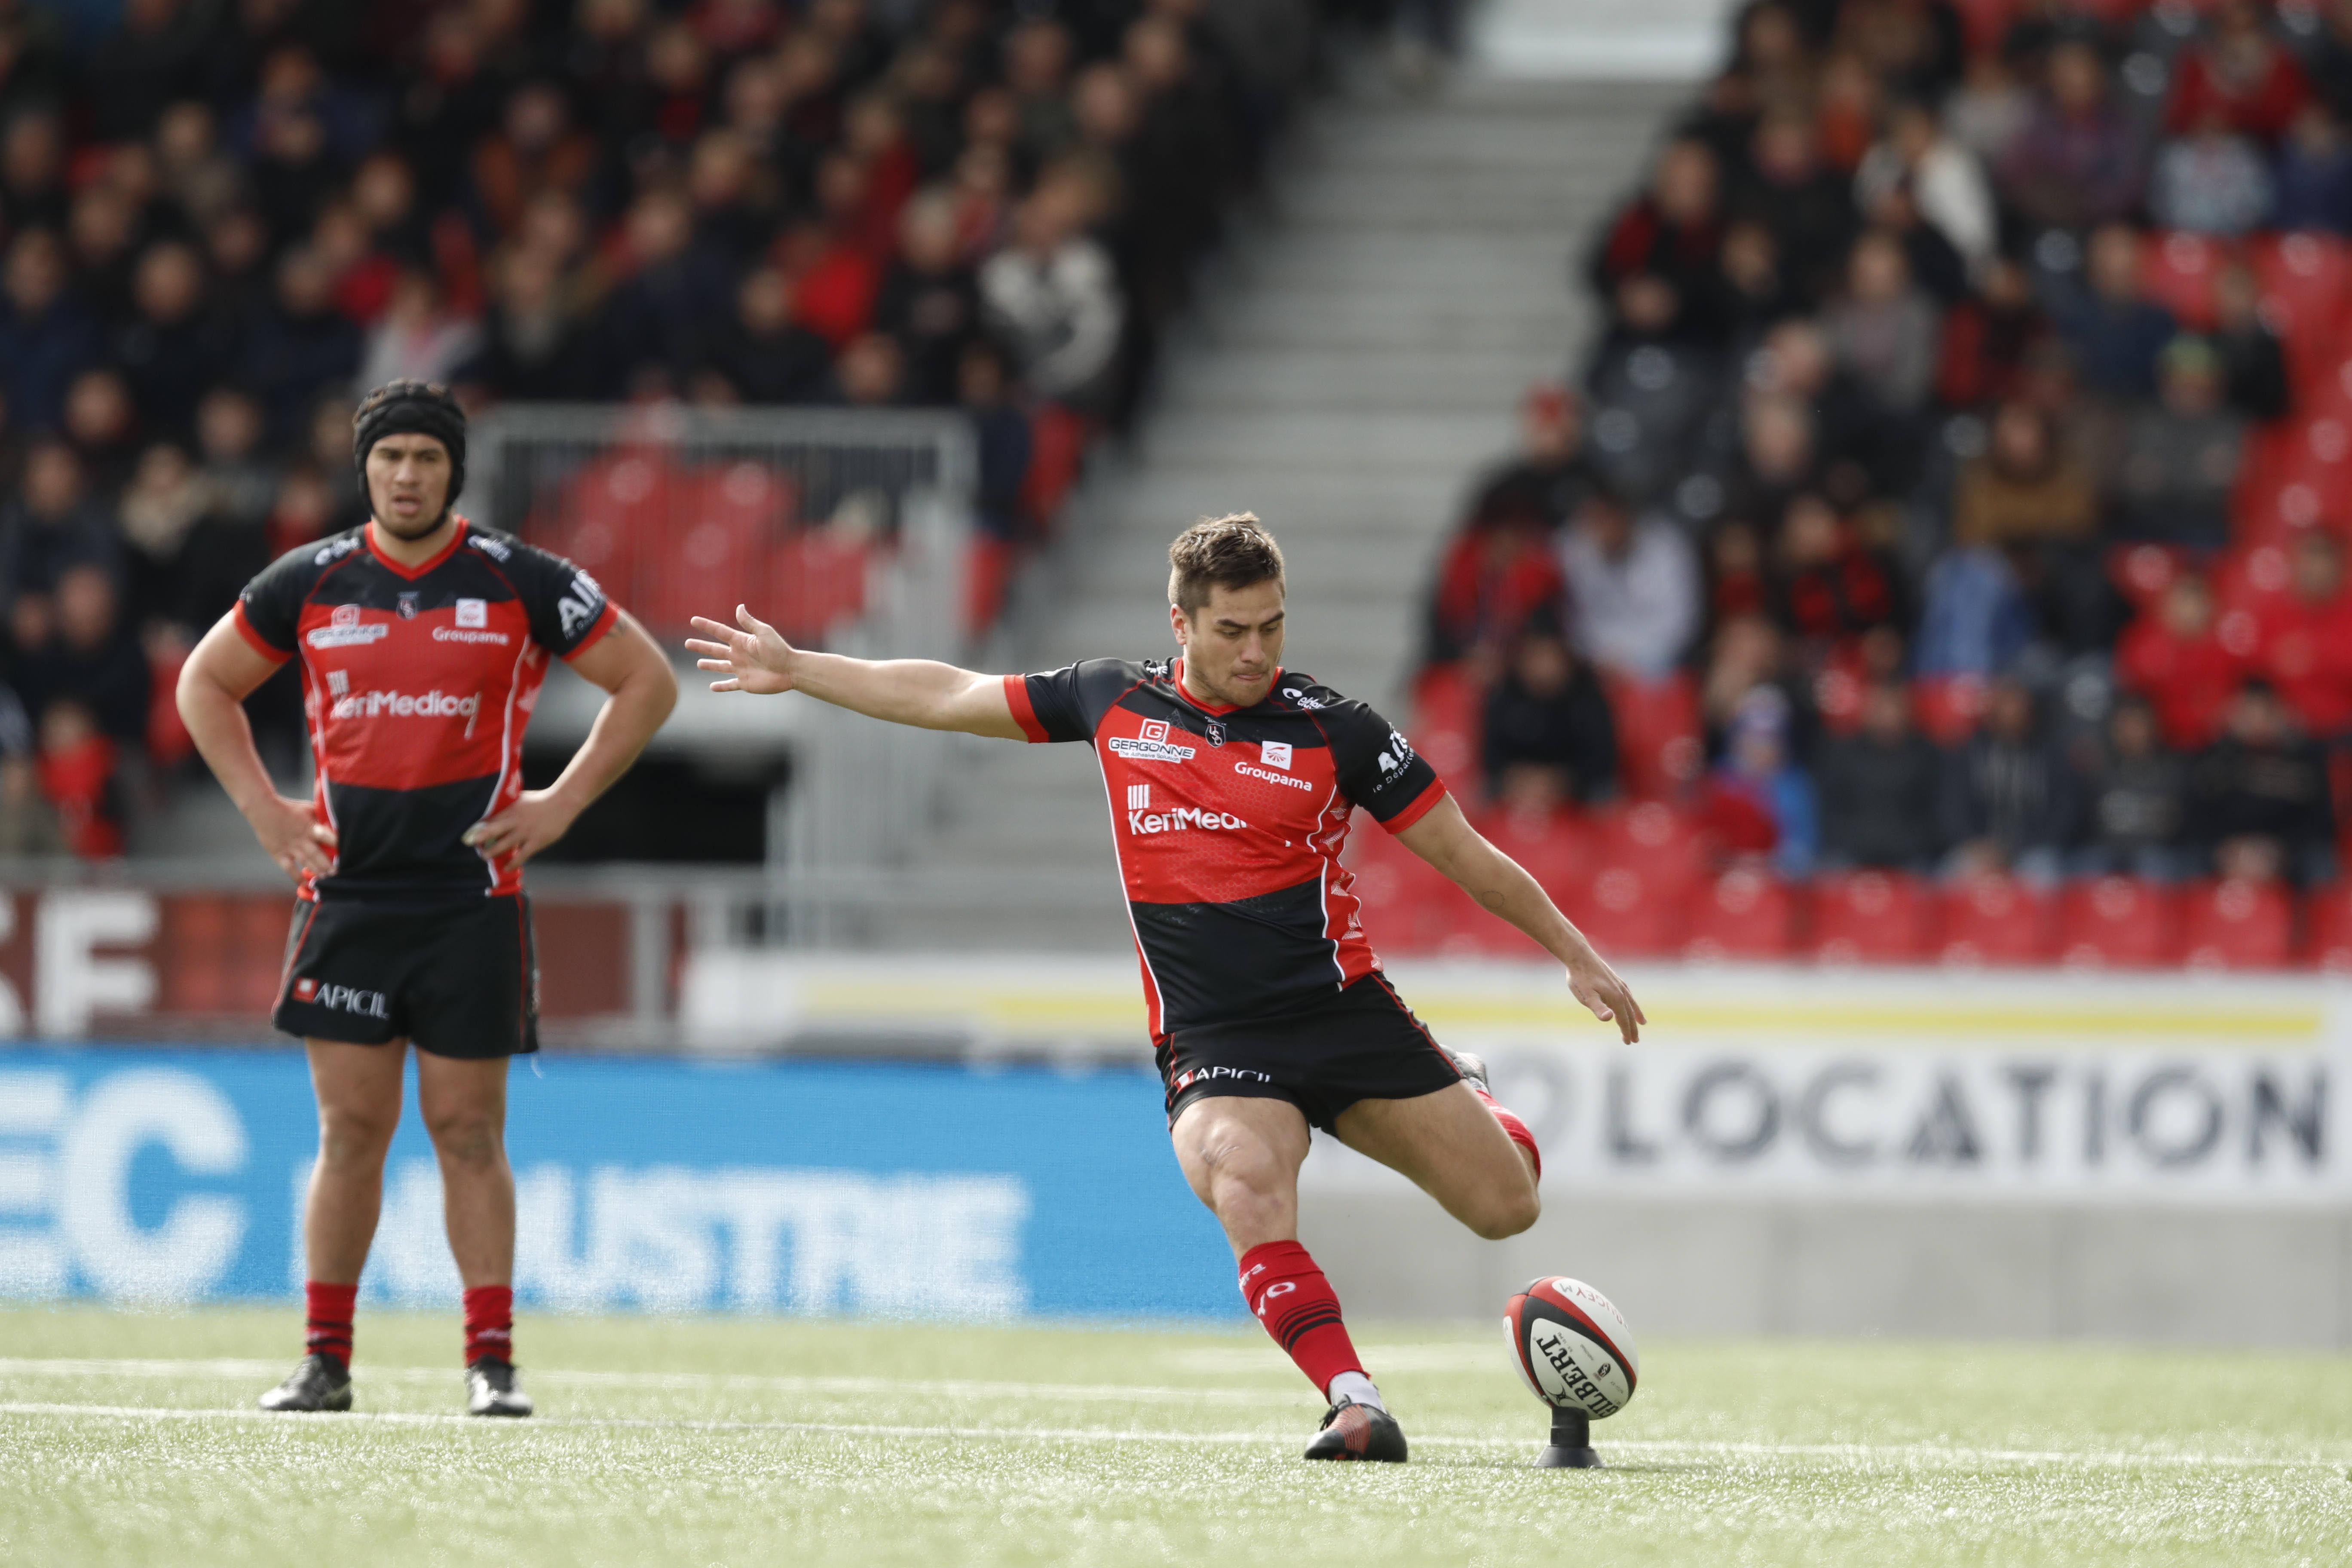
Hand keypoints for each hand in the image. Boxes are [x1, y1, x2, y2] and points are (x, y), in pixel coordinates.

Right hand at [246, 794, 335, 881]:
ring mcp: (291, 848)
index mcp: (311, 828)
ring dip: (317, 872)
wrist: (263, 809)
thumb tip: (334, 822)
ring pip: (307, 862)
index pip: (328, 837)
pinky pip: (289, 869)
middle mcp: (302, 840)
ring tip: (328, 880)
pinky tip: (305, 884)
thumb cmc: (289, 807)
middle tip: (338, 874)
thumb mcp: (309, 808)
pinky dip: (297, 877)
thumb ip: (321, 817)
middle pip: (318, 854)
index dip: (337, 845)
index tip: (348, 853)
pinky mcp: (279, 854)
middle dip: (329, 865)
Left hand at [462, 789, 579, 864]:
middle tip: (472, 846)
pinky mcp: (536, 842)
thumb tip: (498, 808)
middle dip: (481, 839)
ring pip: (505, 845)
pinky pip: (521, 855)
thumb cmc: (542, 799)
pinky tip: (507, 867)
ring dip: (493, 852)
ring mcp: (526, 832)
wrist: (563, 803)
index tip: (470, 835)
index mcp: (511, 809)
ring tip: (484, 857)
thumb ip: (510, 804)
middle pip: (493, 831)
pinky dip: (513, 862)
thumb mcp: (522, 798)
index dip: (479, 828)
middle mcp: (516, 821)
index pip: (491, 820)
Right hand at [685, 606, 797, 694]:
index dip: (706, 626)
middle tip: (687, 643)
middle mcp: (739, 654)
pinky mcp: (744, 683)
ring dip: (709, 665)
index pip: (720, 632)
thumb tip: (739, 606)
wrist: (790, 670)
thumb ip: (749, 623)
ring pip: (720, 666)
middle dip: (701, 646)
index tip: (693, 620)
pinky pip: (730, 685)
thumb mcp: (764, 633)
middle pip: (715, 649)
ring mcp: (740, 669)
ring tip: (699, 664)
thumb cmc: (779, 650)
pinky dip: (721, 686)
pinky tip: (712, 687)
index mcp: (741, 641)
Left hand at [1564, 943, 1645, 1044]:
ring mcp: (1619, 984)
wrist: (1579, 955)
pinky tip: (1630, 1003)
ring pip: (1631, 1003)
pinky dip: (1632, 1002)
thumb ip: (1598, 1008)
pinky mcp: (1615, 979)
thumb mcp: (1586, 995)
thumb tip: (1610, 1018)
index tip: (1628, 1042)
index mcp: (1615, 998)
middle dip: (1632, 1027)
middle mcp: (1621, 991)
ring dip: (1635, 1015)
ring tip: (1642, 1023)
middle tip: (1634, 1040)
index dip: (1626, 1031)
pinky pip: (1627, 994)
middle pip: (1629, 1013)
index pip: (1623, 1019)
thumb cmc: (1580, 977)